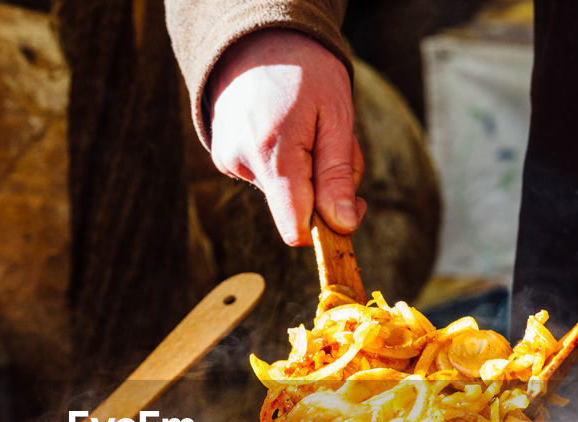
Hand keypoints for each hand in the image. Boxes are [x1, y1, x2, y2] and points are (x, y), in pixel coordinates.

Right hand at [207, 29, 365, 245]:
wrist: (258, 36)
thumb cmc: (306, 71)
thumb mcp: (336, 116)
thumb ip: (337, 174)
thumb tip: (342, 226)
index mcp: (273, 155)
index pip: (296, 228)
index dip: (327, 226)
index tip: (351, 205)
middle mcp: (243, 163)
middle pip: (295, 210)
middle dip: (325, 186)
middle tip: (335, 141)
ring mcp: (230, 161)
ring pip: (284, 192)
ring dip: (308, 170)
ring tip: (308, 125)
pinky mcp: (226, 157)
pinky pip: (268, 176)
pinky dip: (287, 161)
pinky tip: (287, 127)